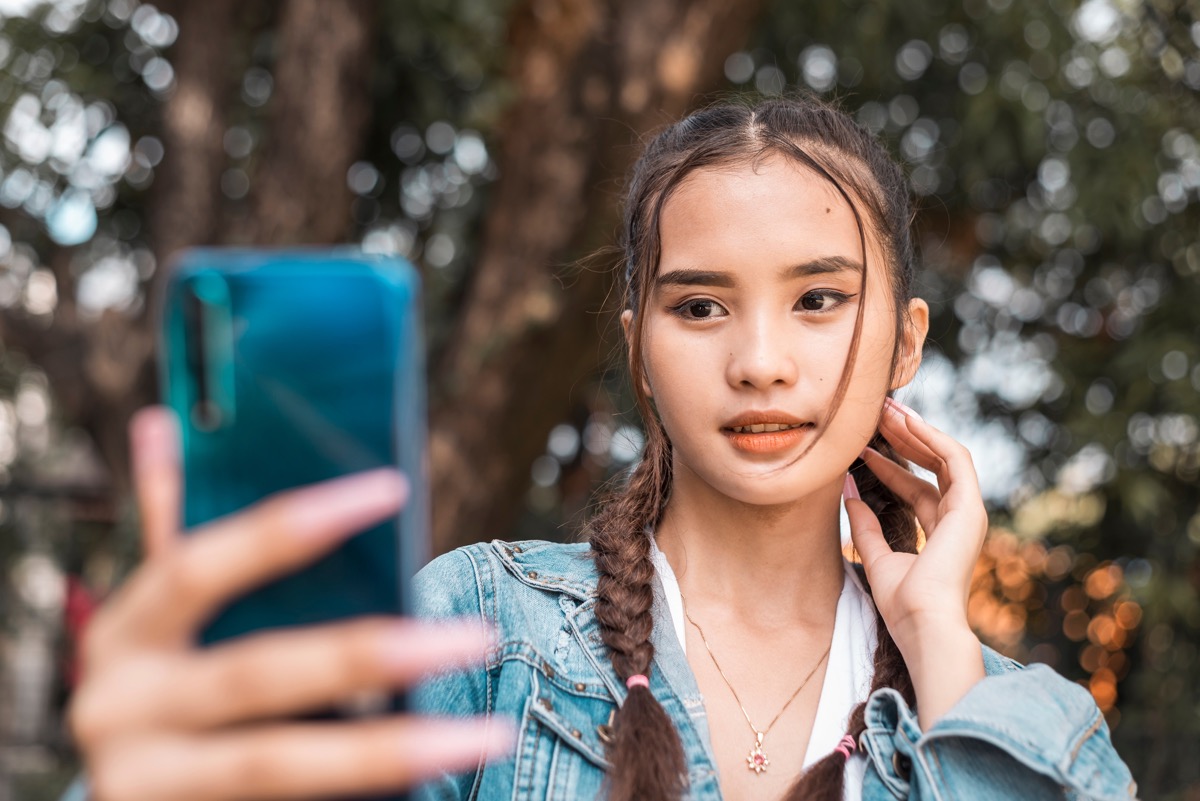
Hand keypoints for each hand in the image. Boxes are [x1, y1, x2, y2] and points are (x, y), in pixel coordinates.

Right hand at [70, 407, 510, 800]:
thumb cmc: (162, 691)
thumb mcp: (157, 619)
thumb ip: (173, 530)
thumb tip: (162, 420)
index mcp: (125, 632)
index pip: (203, 562)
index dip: (295, 525)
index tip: (391, 487)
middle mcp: (117, 708)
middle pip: (258, 673)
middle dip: (373, 654)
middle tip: (477, 636)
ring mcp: (145, 784)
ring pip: (279, 765)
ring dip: (394, 747)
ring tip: (487, 734)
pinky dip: (368, 795)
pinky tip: (439, 780)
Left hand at [845, 397, 985, 726]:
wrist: (923, 624)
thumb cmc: (903, 603)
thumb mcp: (876, 556)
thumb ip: (864, 523)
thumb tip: (847, 491)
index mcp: (939, 533)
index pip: (915, 487)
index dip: (888, 464)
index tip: (861, 446)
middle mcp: (957, 519)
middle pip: (931, 467)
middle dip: (904, 438)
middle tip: (877, 413)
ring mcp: (967, 512)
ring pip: (943, 456)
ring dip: (916, 430)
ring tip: (887, 409)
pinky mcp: (970, 507)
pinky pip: (953, 459)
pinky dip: (930, 438)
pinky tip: (906, 422)